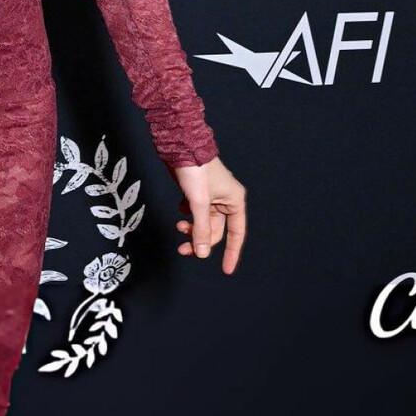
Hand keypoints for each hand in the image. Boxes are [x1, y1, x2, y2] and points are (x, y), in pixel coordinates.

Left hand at [169, 155, 244, 273]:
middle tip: (182, 249)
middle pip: (215, 231)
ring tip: (179, 225)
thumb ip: (201, 229)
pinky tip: (180, 208)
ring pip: (203, 223)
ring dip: (191, 228)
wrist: (181, 145)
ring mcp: (212, 197)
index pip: (236, 234)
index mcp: (235, 201)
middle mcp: (226, 200)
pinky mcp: (199, 192)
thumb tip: (202, 253)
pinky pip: (195, 212)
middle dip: (199, 240)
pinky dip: (187, 215)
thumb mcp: (199, 203)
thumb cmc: (195, 170)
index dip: (231, 253)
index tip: (226, 270)